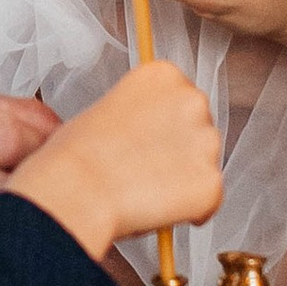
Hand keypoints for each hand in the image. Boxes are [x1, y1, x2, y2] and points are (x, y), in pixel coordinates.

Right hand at [0, 93, 56, 285]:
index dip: (53, 148)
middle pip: (12, 193)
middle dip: (51, 199)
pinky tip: (9, 274)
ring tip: (47, 240)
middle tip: (69, 204)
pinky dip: (0, 281)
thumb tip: (68, 134)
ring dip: (32, 244)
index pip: (11, 136)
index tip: (67, 159)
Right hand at [10, 59, 222, 262]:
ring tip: (145, 191)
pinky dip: (191, 210)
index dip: (163, 125)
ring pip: (206, 163)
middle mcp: (191, 100)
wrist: (76, 189)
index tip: (149, 139)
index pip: (180, 97)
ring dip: (185, 178)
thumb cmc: (76, 156)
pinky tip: (159, 210)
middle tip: (146, 169)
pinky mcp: (210, 181)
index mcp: (164, 75)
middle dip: (180, 150)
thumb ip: (138, 113)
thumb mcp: (103, 110)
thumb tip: (145, 134)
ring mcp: (206, 142)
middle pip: (199, 127)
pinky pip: (209, 200)